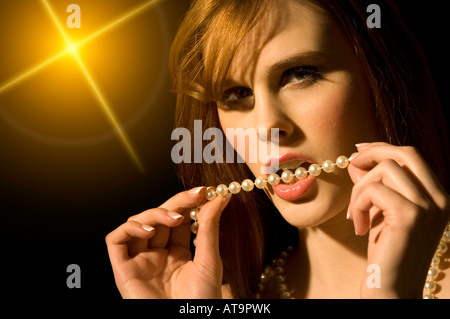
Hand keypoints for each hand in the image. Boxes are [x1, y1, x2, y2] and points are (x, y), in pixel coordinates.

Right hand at [105, 187, 231, 297]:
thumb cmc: (201, 302)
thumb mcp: (209, 260)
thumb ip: (209, 227)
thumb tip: (220, 197)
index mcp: (176, 254)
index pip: (177, 220)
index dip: (187, 204)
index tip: (203, 191)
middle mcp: (156, 256)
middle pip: (158, 218)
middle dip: (175, 204)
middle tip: (193, 196)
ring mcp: (139, 262)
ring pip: (137, 224)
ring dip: (154, 214)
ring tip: (175, 218)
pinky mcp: (123, 270)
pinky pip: (116, 240)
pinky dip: (129, 228)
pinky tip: (149, 231)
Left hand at [347, 142, 449, 297]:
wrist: (391, 289)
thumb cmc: (385, 252)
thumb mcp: (381, 212)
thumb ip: (376, 185)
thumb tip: (358, 159)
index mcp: (437, 196)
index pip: (412, 156)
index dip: (382, 147)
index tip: (358, 150)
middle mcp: (440, 199)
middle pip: (405, 153)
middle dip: (372, 152)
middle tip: (350, 164)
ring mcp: (429, 207)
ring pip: (385, 169)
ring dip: (359, 189)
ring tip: (355, 214)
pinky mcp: (410, 216)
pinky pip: (373, 190)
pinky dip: (357, 204)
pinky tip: (357, 226)